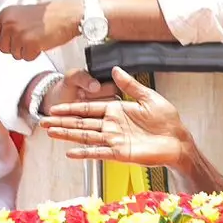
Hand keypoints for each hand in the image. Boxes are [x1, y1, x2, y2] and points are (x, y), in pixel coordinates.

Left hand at [0, 0, 82, 61]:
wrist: (68, 15)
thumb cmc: (49, 16)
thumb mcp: (22, 16)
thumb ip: (7, 28)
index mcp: (6, 14)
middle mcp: (9, 23)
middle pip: (4, 48)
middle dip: (16, 48)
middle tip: (31, 37)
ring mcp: (19, 33)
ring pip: (15, 55)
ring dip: (26, 51)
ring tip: (38, 38)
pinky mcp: (29, 43)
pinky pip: (26, 58)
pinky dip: (35, 54)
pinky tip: (42, 43)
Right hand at [42, 68, 192, 166]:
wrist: (178, 140)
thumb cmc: (167, 120)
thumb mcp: (149, 97)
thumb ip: (130, 85)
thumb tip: (115, 69)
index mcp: (117, 110)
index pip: (89, 108)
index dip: (72, 108)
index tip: (55, 107)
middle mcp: (112, 126)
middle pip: (81, 123)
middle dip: (62, 121)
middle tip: (43, 121)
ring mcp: (114, 140)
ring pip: (85, 136)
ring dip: (67, 135)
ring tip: (50, 132)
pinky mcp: (120, 153)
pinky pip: (98, 153)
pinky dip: (84, 153)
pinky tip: (70, 153)